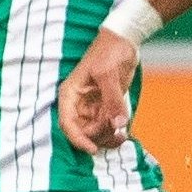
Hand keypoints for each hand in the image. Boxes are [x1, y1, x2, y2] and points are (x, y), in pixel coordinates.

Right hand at [59, 29, 139, 154]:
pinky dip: (115, 133)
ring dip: (108, 138)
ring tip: (122, 135)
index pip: (68, 123)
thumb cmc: (109, 51)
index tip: (92, 149)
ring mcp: (92, 107)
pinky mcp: (106, 108)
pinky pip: (107, 127)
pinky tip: (124, 132)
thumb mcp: (108, 74)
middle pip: (82, 132)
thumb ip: (112, 100)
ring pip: (95, 133)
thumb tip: (117, 124)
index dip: (78, 139)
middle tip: (117, 133)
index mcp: (71, 94)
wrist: (124, 41)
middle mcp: (79, 104)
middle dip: (98, 137)